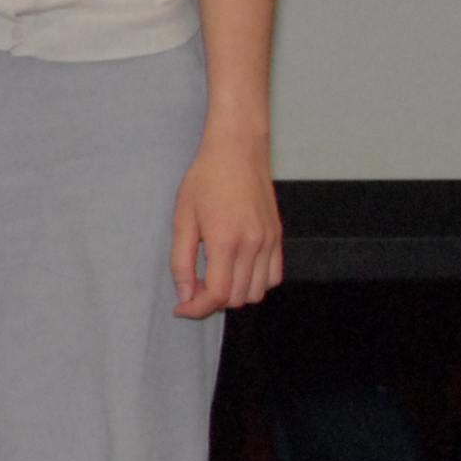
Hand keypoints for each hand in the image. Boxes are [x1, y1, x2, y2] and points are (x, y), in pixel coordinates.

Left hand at [170, 128, 282, 317]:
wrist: (238, 151)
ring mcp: (270, 242)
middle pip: (237, 298)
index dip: (197, 309)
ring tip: (213, 277)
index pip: (217, 295)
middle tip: (192, 286)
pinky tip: (236, 270)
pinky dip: (255, 283)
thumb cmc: (205, 180)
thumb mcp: (183, 219)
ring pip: (257, 292)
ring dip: (234, 294)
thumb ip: (182, 261)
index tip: (181, 308)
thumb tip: (185, 294)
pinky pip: (273, 276)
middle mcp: (254, 246)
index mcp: (226, 242)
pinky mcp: (279, 237)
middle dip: (212, 301)